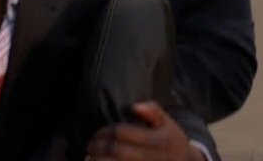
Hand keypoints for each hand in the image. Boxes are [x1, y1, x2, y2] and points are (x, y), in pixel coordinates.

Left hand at [85, 101, 204, 160]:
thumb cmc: (172, 142)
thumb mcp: (168, 123)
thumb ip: (153, 111)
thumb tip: (135, 106)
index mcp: (156, 140)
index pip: (123, 133)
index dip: (107, 131)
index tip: (99, 133)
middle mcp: (150, 157)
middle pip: (116, 150)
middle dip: (99, 146)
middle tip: (90, 144)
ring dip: (97, 160)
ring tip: (90, 156)